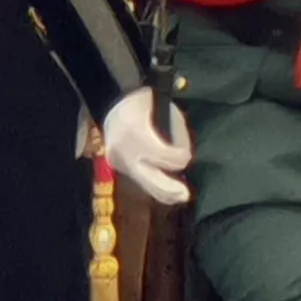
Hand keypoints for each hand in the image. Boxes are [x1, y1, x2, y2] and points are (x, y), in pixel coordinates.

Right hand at [99, 89, 191, 205]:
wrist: (113, 104)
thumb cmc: (146, 104)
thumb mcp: (166, 111)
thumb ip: (177, 135)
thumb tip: (185, 159)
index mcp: (136, 131)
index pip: (163, 155)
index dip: (180, 158)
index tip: (187, 155)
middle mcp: (123, 149)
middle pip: (148, 177)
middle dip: (169, 188)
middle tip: (186, 195)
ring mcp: (116, 159)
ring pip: (143, 183)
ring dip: (162, 191)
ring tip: (179, 196)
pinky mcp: (115, 165)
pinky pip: (138, 179)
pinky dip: (152, 184)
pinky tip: (166, 188)